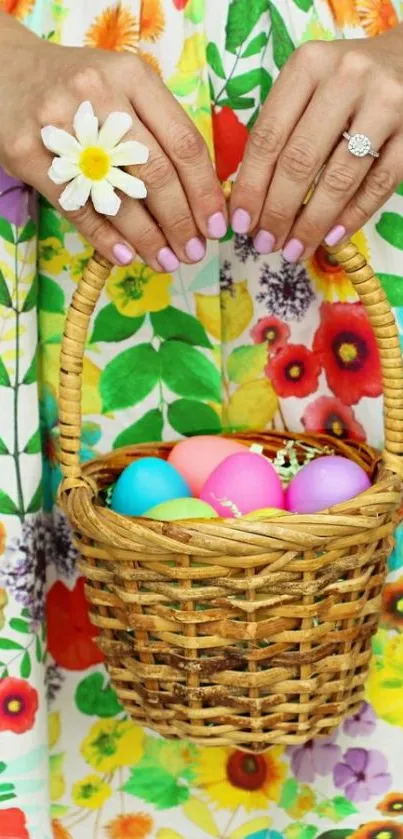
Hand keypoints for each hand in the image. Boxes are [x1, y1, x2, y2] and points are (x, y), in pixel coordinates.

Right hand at [0, 14, 226, 268]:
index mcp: (133, 78)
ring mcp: (61, 125)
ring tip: (166, 261)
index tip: (216, 226)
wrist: (8, 72)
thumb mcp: (125, 88)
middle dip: (181, 222)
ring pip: (117, 195)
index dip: (205, 192)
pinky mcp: (29, 153)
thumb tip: (200, 195)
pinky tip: (126, 257)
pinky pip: (76, 207)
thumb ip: (160, 129)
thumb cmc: (81, 89)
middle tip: (194, 252)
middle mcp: (100, 96)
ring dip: (148, 238)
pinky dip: (105, 238)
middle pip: (155, 173)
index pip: (184, 143)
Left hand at [231, 24, 402, 261]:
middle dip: (278, 212)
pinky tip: (331, 239)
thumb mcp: (306, 87)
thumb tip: (250, 201)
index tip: (240, 223)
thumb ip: (280, 130)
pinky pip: (379, 184)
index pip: (269, 137)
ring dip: (312, 223)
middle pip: (300, 160)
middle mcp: (346, 78)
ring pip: (340, 178)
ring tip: (294, 250)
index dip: (250, 186)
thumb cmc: (343, 83)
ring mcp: (384, 104)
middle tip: (266, 244)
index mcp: (308, 66)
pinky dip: (353, 217)